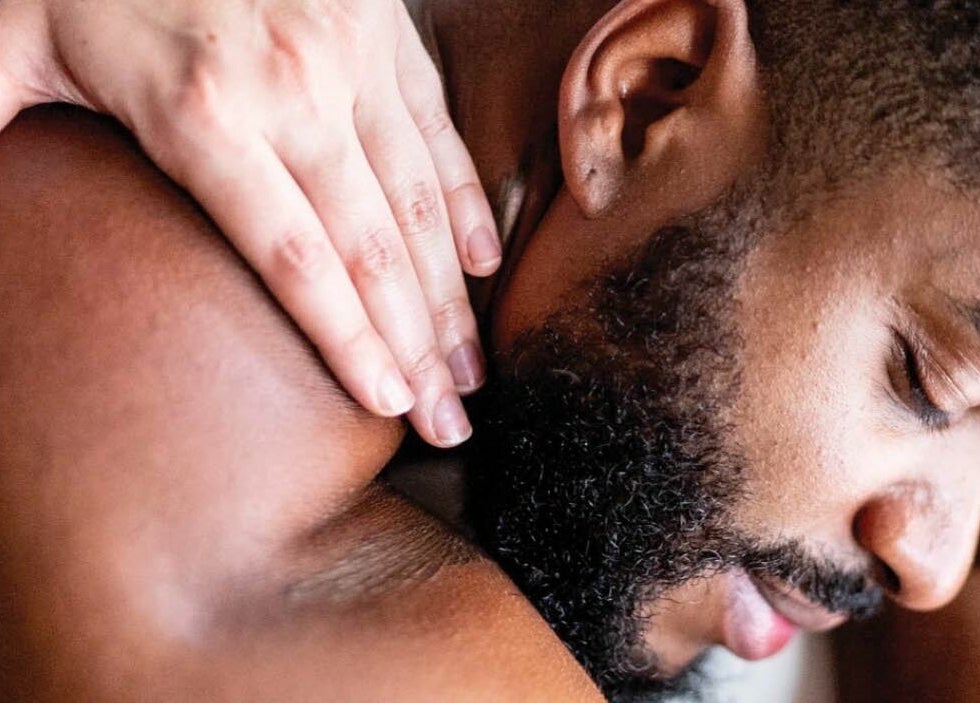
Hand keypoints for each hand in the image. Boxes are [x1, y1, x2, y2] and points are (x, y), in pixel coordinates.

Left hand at [0, 0, 499, 447]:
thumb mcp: (3, 49)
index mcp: (202, 111)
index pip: (295, 257)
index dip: (347, 340)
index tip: (389, 406)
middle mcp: (294, 88)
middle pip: (370, 246)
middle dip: (417, 345)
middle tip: (447, 422)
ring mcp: (348, 54)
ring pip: (417, 197)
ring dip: (449, 292)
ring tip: (469, 368)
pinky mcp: (380, 25)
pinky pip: (436, 128)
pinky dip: (464, 199)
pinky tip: (479, 262)